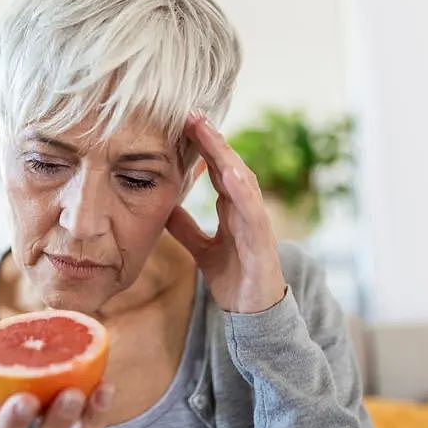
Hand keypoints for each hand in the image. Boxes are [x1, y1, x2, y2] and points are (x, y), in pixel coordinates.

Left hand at [166, 112, 287, 313]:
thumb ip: (186, 227)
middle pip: (229, 166)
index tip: (181, 121)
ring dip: (226, 155)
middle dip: (212, 139)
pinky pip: (253, 212)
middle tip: (191, 113)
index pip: (216, 169)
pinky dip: (244, 192)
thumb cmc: (233, 278)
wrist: (253, 315)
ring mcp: (256, 223)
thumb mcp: (202, 249)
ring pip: (243, 181)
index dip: (201, 146)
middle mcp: (246, 210)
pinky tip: (231, 173)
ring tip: (208, 132)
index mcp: (232, 209)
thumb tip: (164, 205)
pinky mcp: (262, 243)